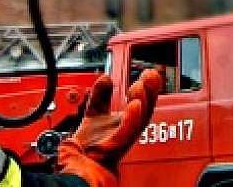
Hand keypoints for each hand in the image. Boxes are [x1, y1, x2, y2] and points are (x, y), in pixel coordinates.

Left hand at [56, 69, 160, 186]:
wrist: (80, 161)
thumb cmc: (91, 143)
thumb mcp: (95, 110)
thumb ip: (100, 94)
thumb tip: (107, 78)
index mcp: (127, 121)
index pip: (142, 102)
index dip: (148, 87)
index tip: (150, 72)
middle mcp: (129, 130)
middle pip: (146, 109)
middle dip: (150, 91)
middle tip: (152, 74)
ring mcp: (124, 138)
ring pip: (140, 120)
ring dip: (142, 101)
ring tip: (141, 85)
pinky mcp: (115, 146)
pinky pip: (127, 132)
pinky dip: (132, 118)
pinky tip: (135, 105)